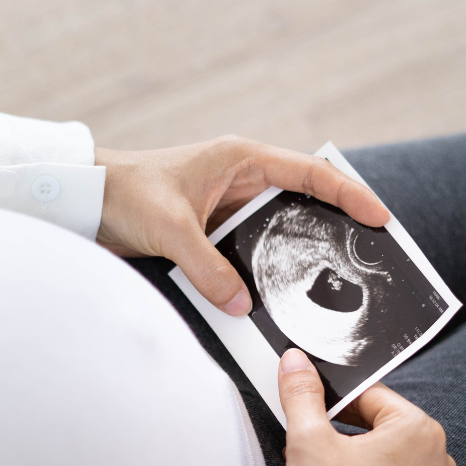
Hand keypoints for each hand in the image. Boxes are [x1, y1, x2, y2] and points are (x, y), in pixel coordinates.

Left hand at [94, 137, 388, 315]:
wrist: (85, 200)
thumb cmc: (125, 193)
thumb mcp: (171, 228)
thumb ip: (208, 267)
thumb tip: (242, 305)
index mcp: (241, 160)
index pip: (310, 174)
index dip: (349, 194)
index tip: (380, 219)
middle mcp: (240, 180)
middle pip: (302, 202)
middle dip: (334, 227)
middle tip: (367, 256)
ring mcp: (227, 207)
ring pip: (276, 231)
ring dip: (297, 253)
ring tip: (330, 282)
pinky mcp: (211, 231)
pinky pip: (248, 250)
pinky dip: (263, 269)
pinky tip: (275, 294)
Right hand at [278, 349, 456, 465]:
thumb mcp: (307, 439)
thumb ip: (302, 392)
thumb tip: (297, 362)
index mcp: (420, 431)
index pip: (371, 397)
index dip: (335, 400)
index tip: (314, 412)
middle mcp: (440, 462)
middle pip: (384, 428)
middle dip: (348, 432)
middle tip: (316, 447)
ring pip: (392, 461)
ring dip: (362, 461)